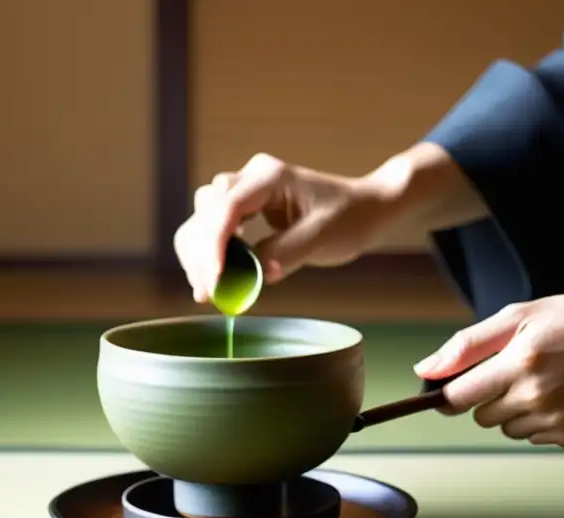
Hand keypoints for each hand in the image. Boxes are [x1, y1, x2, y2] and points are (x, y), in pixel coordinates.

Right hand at [173, 153, 395, 301]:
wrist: (365, 208)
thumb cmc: (350, 217)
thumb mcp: (324, 236)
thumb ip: (289, 252)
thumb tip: (258, 274)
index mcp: (270, 177)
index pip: (228, 207)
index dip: (215, 245)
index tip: (216, 281)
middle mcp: (250, 178)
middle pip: (206, 210)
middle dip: (202, 253)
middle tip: (209, 294)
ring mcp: (244, 191)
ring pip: (202, 218)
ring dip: (199, 254)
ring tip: (208, 291)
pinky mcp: (244, 209)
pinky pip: (212, 228)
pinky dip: (208, 254)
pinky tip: (214, 280)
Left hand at [414, 292, 563, 448]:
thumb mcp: (521, 316)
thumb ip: (468, 345)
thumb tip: (424, 371)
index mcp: (517, 364)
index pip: (457, 398)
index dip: (453, 391)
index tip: (461, 384)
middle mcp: (536, 397)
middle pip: (481, 416)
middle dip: (490, 396)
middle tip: (520, 369)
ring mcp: (558, 421)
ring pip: (508, 429)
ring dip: (516, 410)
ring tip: (549, 379)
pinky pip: (538, 437)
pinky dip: (545, 420)